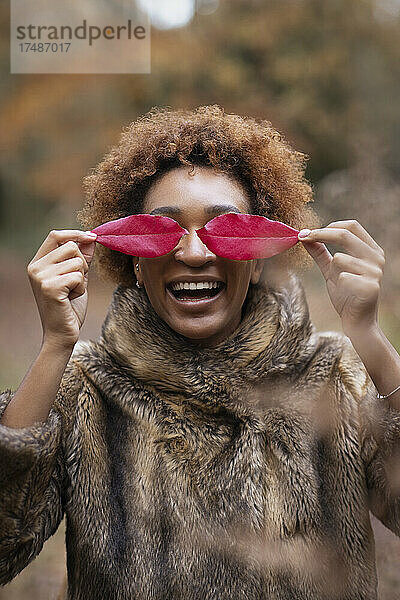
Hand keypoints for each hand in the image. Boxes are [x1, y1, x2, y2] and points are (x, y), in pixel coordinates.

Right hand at [27, 229, 96, 350]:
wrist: (62, 333)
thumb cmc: (69, 306)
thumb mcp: (76, 277)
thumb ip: (81, 257)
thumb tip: (91, 237)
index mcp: (38, 262)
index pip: (55, 235)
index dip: (76, 233)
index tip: (93, 237)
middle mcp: (35, 267)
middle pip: (71, 246)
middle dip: (83, 262)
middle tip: (77, 282)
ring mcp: (40, 277)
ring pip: (77, 261)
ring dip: (82, 277)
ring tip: (72, 292)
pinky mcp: (50, 287)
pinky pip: (78, 275)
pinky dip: (81, 287)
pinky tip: (71, 298)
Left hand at [298, 220, 384, 334]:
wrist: (356, 321)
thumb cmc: (346, 295)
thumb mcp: (331, 271)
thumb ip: (320, 253)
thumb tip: (304, 236)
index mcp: (370, 250)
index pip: (352, 226)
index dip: (329, 226)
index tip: (309, 232)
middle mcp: (376, 258)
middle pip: (345, 234)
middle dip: (321, 234)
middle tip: (303, 237)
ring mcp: (375, 271)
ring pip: (340, 257)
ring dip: (332, 270)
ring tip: (340, 284)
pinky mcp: (370, 286)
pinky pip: (342, 277)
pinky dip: (338, 285)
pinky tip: (347, 294)